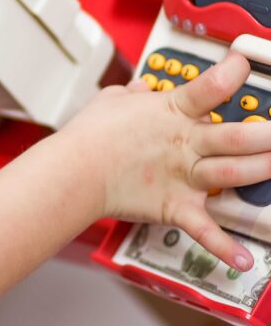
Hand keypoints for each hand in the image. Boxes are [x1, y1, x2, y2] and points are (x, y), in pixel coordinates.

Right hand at [62, 51, 270, 270]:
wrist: (74, 169)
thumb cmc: (89, 133)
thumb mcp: (111, 100)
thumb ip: (132, 94)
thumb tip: (142, 89)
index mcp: (169, 111)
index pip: (208, 87)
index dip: (230, 73)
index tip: (244, 64)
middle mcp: (183, 142)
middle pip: (233, 136)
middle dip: (265, 134)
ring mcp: (183, 175)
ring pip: (231, 173)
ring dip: (261, 170)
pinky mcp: (175, 206)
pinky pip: (204, 229)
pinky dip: (225, 247)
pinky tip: (245, 261)